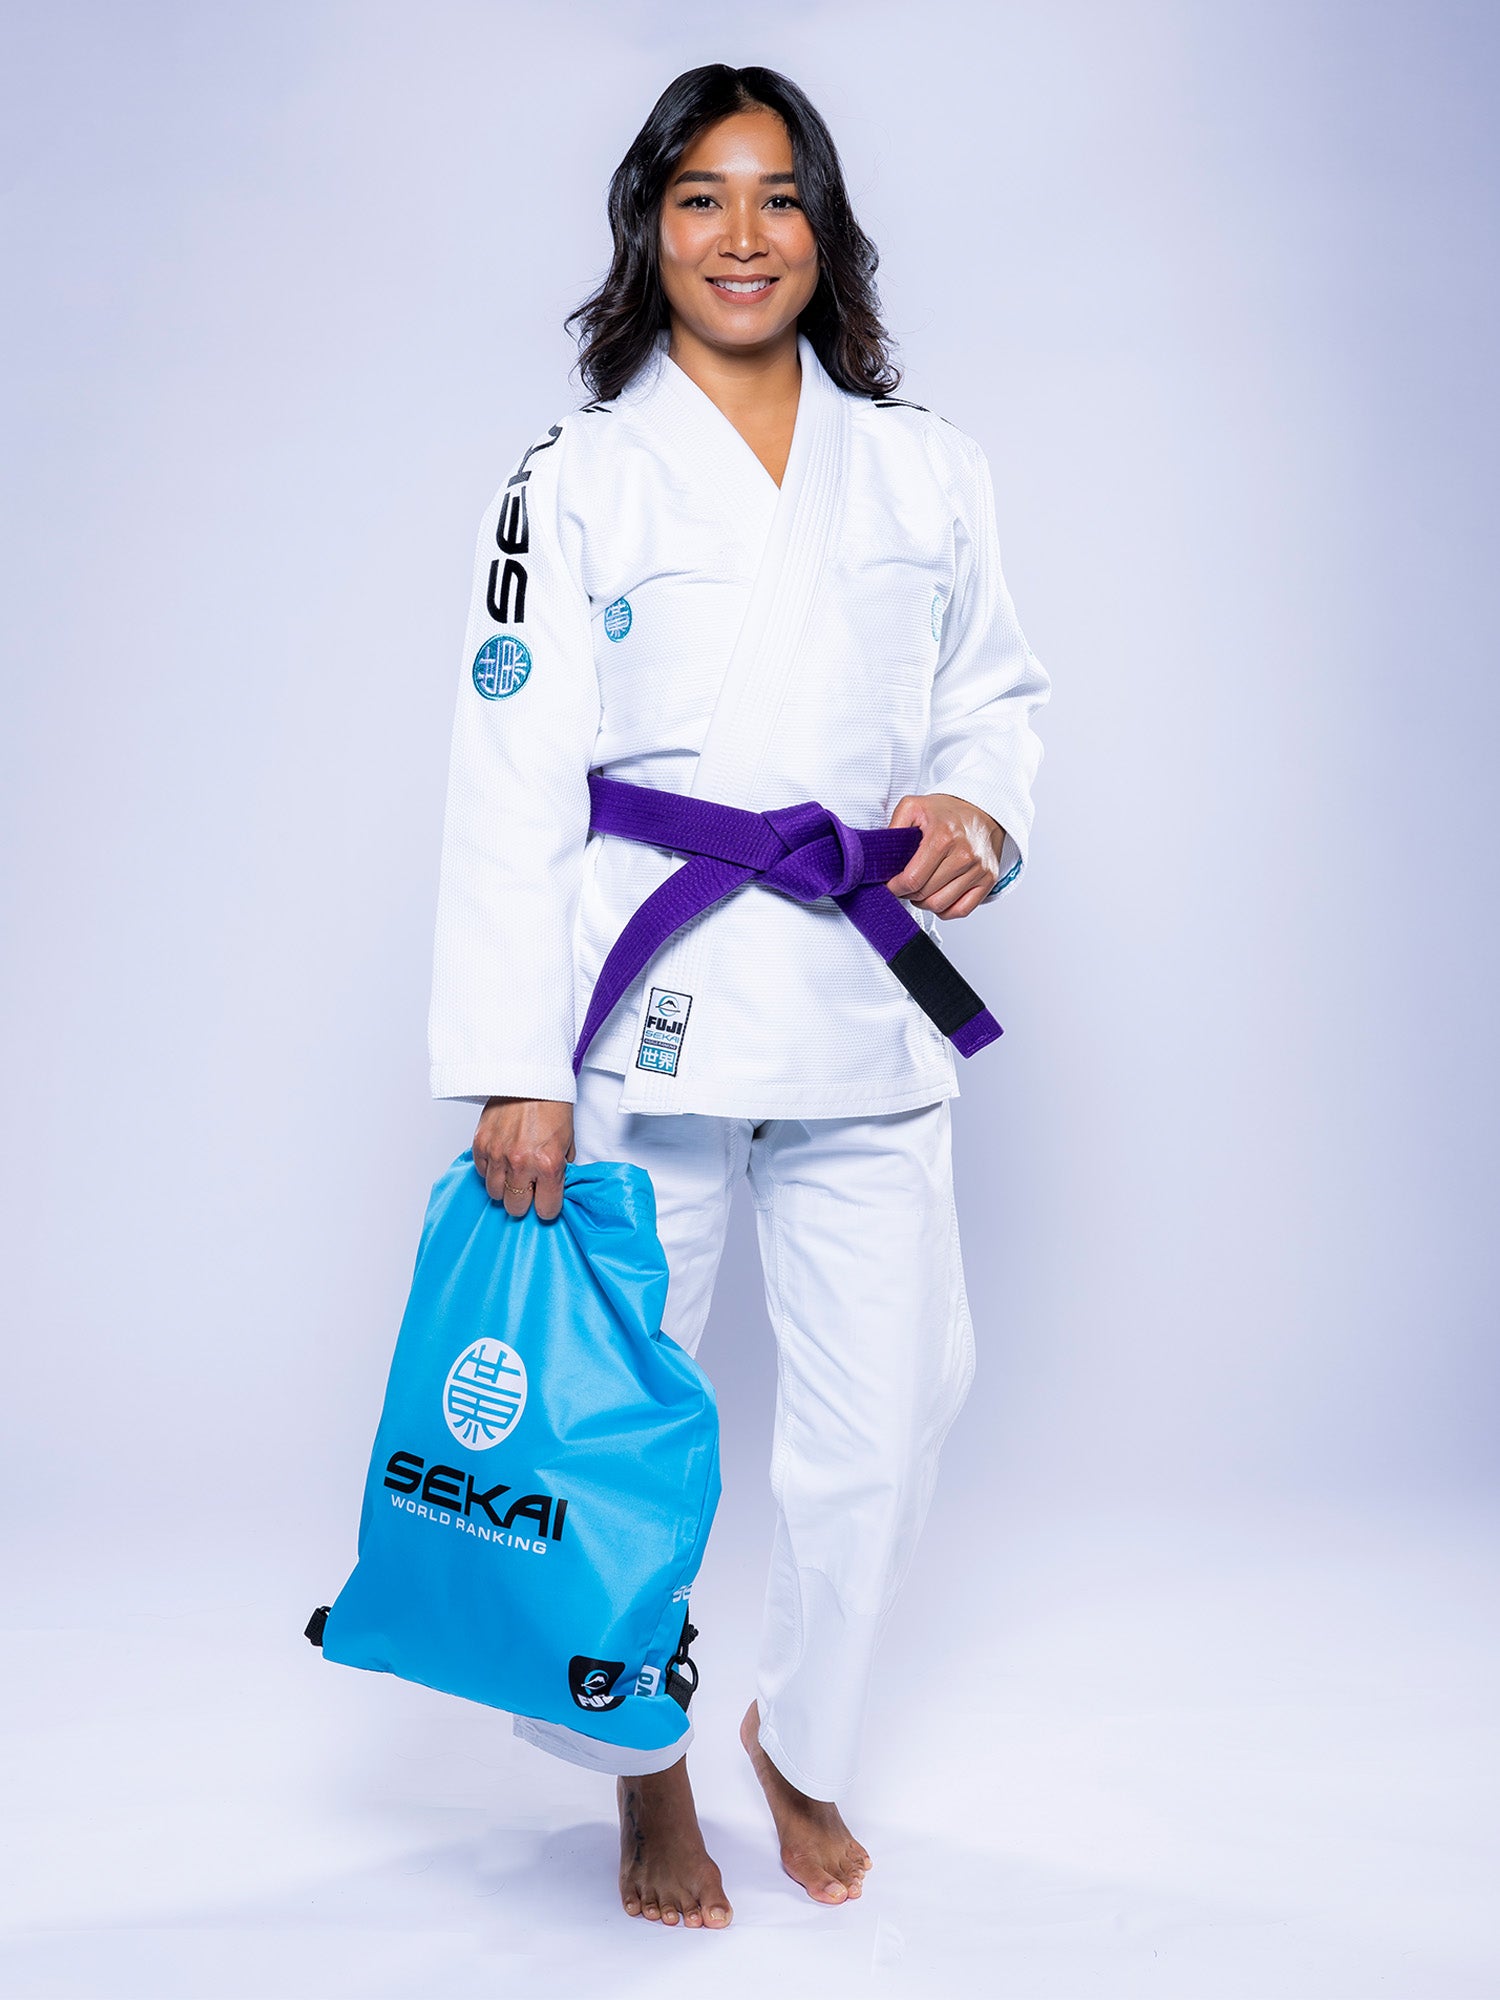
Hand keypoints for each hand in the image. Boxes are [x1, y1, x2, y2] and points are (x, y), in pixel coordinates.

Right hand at [473, 1098, 574, 1220]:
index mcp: (548, 1165)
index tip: (546, 1201)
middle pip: (515, 1207)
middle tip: (528, 1188)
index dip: (547, 1207)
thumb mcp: (568, 1141)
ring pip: (495, 1193)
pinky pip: (482, 1172)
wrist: (530, 1077)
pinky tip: (501, 1159)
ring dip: (505, 1186)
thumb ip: (560, 1168)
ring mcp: (498, 1155)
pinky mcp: (481, 1144)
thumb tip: (554, 1186)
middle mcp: (521, 1163)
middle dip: (524, 1201)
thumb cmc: (551, 1105)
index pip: (545, 1209)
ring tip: (513, 1173)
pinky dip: (491, 1169)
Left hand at [885, 793, 1005, 918]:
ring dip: (924, 902)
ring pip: (941, 905)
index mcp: (943, 838)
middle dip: (907, 893)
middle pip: (925, 895)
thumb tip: (880, 856)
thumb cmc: (945, 811)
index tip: (890, 884)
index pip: (912, 880)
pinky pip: (961, 910)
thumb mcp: (913, 807)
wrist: (982, 809)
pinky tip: (938, 896)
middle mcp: (964, 855)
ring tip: (920, 889)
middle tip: (904, 884)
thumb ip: (894, 827)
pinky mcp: (989, 879)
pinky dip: (945, 910)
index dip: (895, 887)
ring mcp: (978, 869)